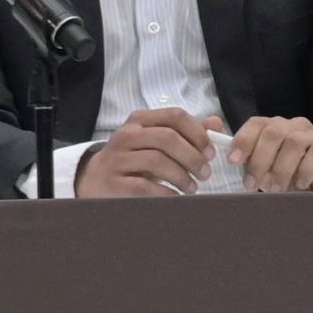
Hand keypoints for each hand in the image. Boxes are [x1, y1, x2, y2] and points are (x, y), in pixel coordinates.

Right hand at [75, 107, 226, 196]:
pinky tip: (175, 196)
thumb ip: (188, 132)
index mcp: (140, 120)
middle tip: (205, 173)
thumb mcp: (158, 141)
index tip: (211, 152)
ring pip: (157, 161)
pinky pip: (145, 185)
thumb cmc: (136, 158)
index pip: (175, 116)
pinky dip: (166, 192)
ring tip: (192, 187)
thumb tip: (216, 123)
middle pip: (168, 138)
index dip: (198, 133)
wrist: (96, 179)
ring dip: (182, 176)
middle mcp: (126, 135)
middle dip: (193, 157)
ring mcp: (117, 158)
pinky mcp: (113, 181)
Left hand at [228, 115, 312, 190]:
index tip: (233, 161)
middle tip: (253, 184)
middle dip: (259, 160)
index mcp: (277, 128)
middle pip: (272, 133)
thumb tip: (234, 165)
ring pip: (293, 143)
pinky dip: (304, 171)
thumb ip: (254, 163)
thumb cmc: (299, 175)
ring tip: (277, 188)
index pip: (256, 124)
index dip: (243, 140)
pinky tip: (300, 184)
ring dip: (280, 169)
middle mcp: (295, 127)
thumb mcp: (272, 169)